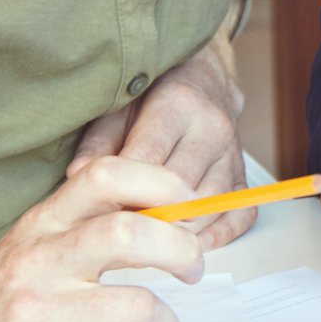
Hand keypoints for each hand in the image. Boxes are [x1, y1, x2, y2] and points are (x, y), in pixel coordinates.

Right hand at [0, 155, 206, 321]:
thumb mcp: (31, 252)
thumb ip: (84, 231)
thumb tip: (166, 218)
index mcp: (41, 227)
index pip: (106, 176)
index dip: (161, 184)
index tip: (189, 206)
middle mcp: (38, 262)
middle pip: (131, 234)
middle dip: (182, 251)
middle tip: (193, 271)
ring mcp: (34, 314)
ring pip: (137, 307)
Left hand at [72, 36, 251, 248]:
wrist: (204, 79)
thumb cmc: (156, 95)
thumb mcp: (118, 107)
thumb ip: (98, 142)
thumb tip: (76, 176)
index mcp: (178, 104)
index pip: (148, 159)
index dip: (121, 190)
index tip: (100, 209)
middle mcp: (212, 128)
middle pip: (179, 188)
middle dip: (147, 215)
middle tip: (118, 231)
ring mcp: (232, 154)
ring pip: (208, 206)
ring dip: (178, 229)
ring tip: (146, 239)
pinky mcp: (244, 175)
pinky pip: (241, 214)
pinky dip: (218, 235)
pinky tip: (189, 242)